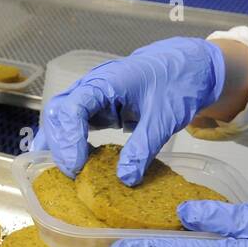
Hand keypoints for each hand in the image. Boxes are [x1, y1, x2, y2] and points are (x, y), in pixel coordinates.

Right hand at [30, 37, 224, 183]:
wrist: (189, 67)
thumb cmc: (178, 83)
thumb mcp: (164, 119)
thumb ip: (143, 148)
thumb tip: (125, 179)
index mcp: (107, 81)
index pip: (72, 108)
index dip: (69, 139)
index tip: (77, 165)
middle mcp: (92, 85)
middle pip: (58, 113)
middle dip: (61, 145)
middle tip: (74, 174)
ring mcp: (92, 96)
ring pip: (60, 118)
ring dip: (61, 145)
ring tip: (71, 171)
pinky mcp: (96, 107)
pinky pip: (72, 123)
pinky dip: (69, 142)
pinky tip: (72, 161)